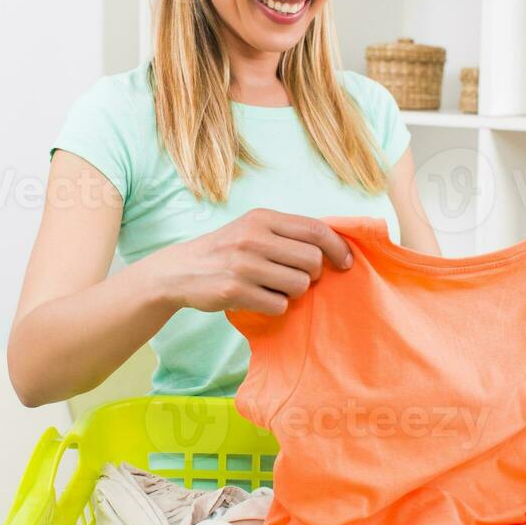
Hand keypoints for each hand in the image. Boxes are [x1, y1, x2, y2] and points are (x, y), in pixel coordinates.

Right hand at [149, 209, 353, 315]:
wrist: (179, 271)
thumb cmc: (226, 251)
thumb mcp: (252, 229)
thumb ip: (287, 233)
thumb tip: (335, 246)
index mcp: (262, 218)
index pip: (315, 229)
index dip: (338, 247)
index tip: (346, 262)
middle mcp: (253, 237)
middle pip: (312, 261)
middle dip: (313, 275)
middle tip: (297, 277)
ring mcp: (243, 264)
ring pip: (299, 285)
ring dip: (293, 292)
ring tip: (272, 287)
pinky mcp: (235, 290)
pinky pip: (279, 305)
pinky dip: (275, 306)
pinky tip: (258, 298)